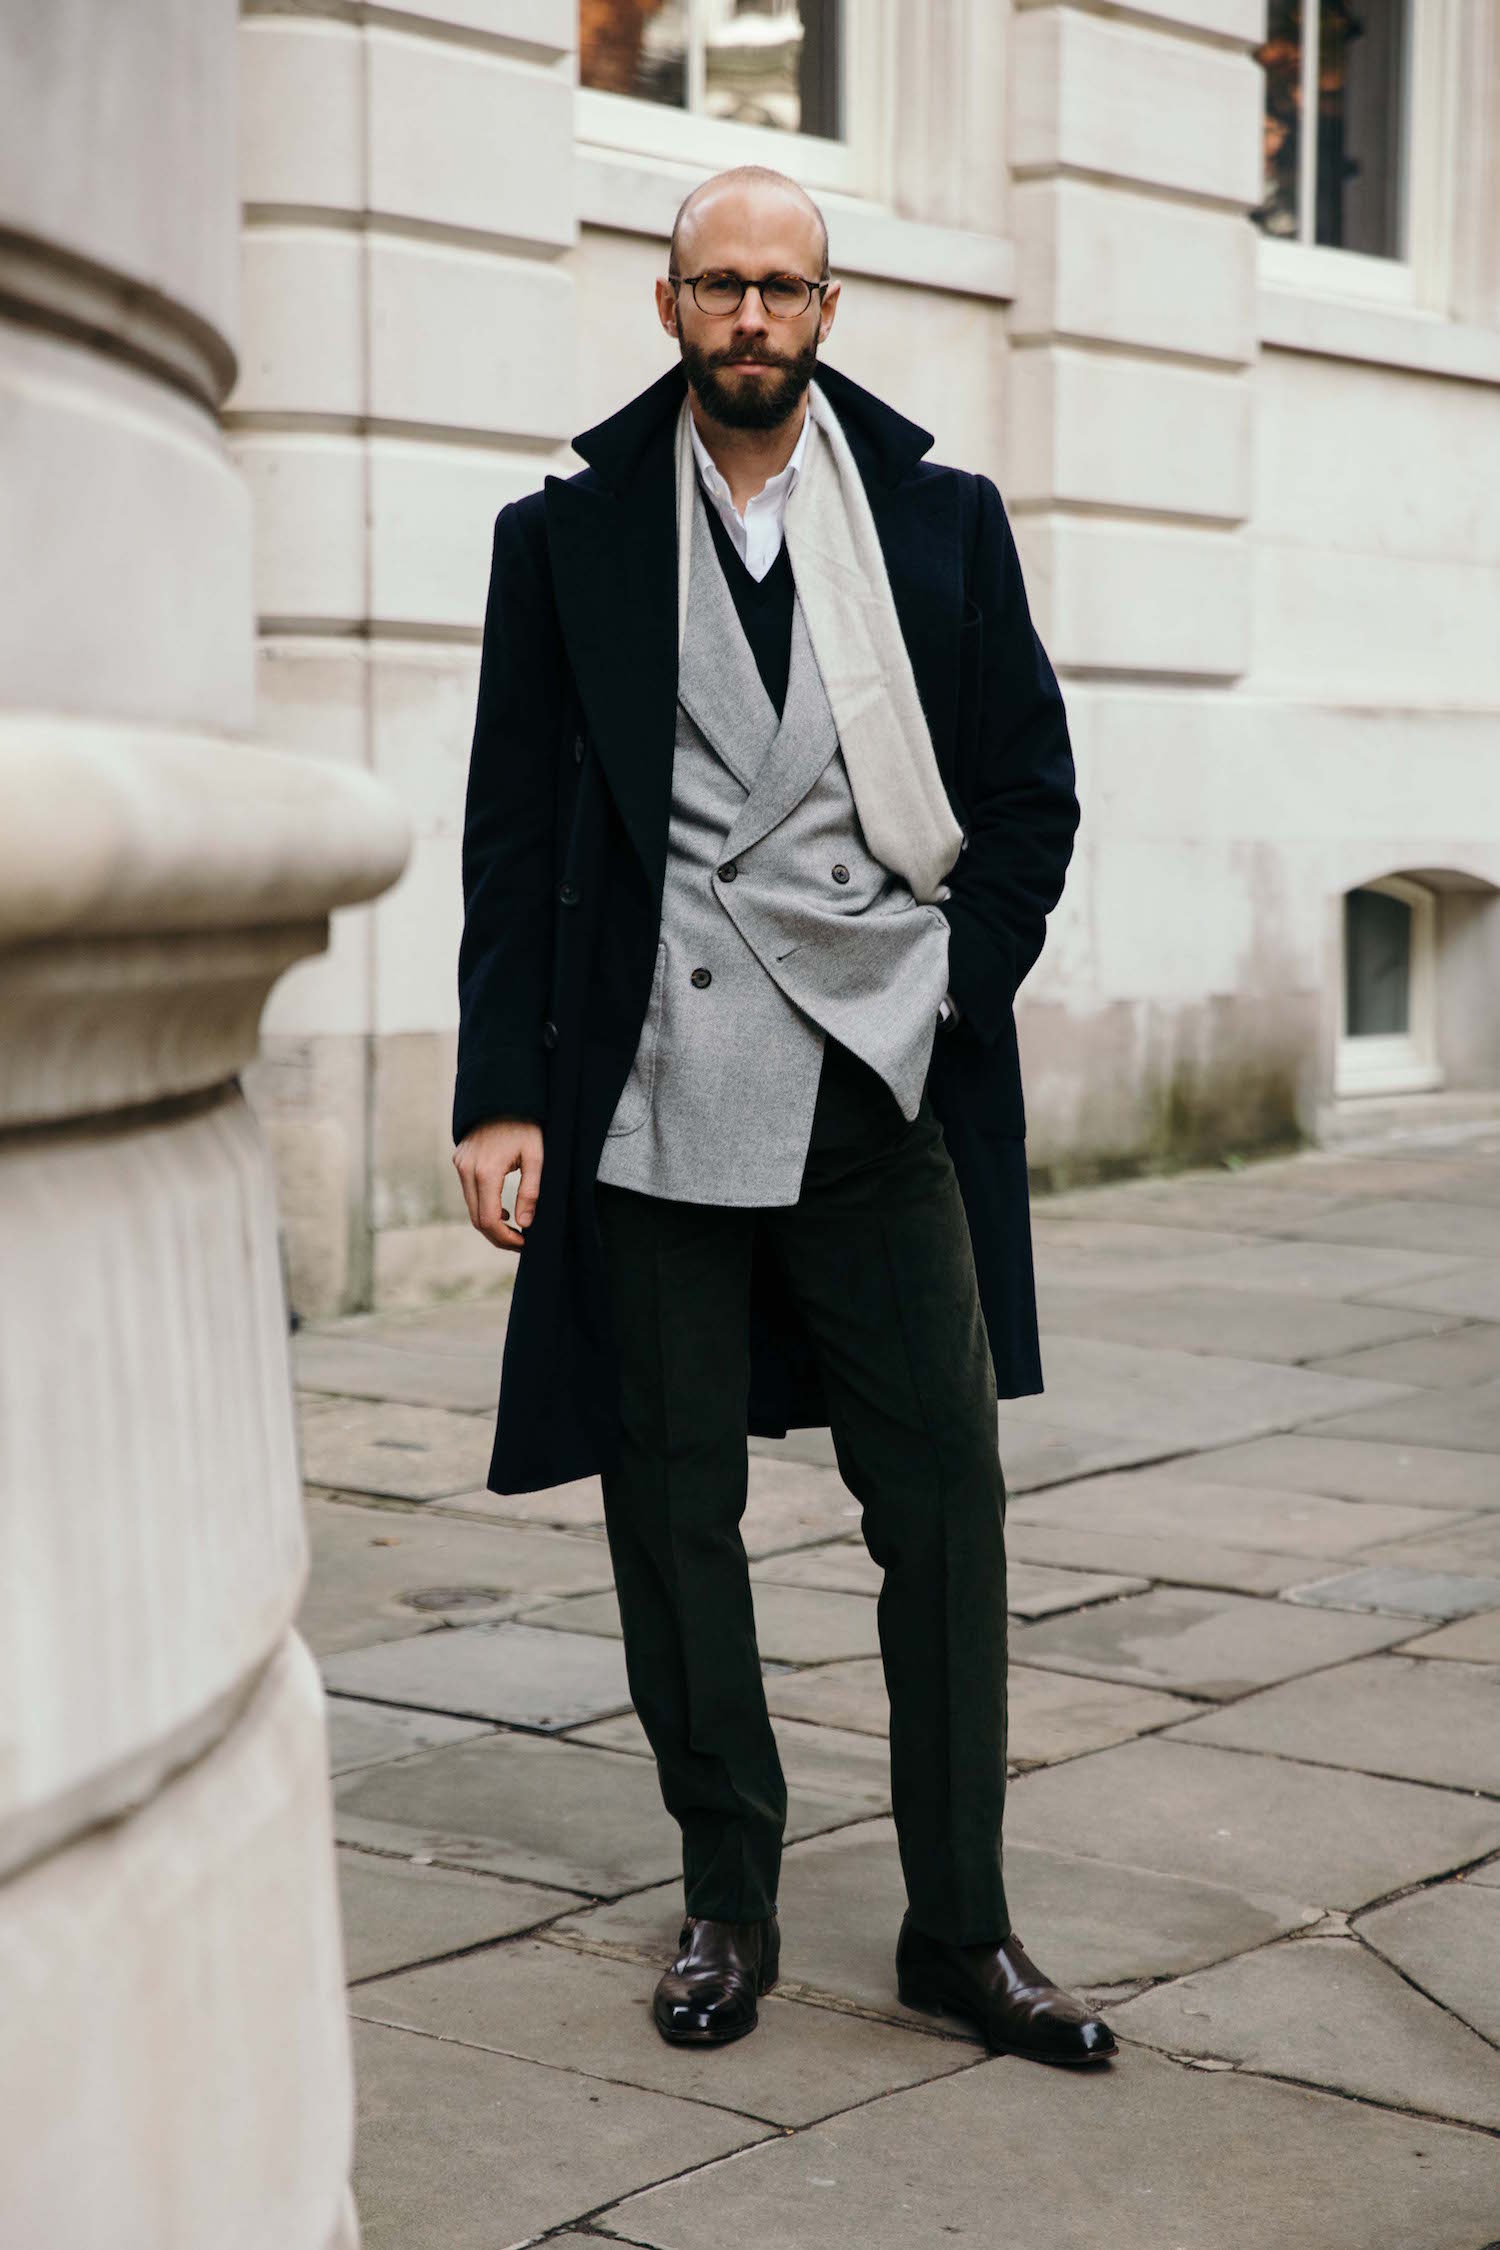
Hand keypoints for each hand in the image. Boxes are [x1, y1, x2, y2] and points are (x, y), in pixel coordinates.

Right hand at [453, 1117, 543, 1250]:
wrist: (503, 1094)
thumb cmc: (525, 1124)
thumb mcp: (536, 1157)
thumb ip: (531, 1191)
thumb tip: (524, 1224)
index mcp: (485, 1172)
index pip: (489, 1220)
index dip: (505, 1238)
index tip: (524, 1243)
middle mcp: (466, 1170)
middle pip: (476, 1218)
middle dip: (497, 1236)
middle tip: (520, 1242)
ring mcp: (460, 1165)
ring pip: (471, 1207)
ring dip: (490, 1223)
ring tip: (514, 1229)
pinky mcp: (459, 1160)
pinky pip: (468, 1192)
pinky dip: (483, 1206)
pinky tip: (503, 1209)